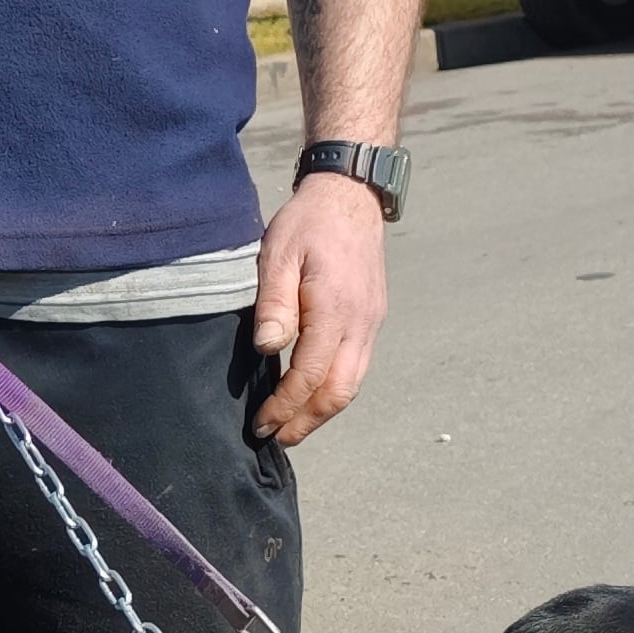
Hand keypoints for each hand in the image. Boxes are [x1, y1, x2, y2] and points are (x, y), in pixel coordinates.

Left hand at [249, 170, 388, 446]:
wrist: (349, 194)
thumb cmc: (308, 222)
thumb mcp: (278, 255)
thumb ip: (273, 304)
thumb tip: (267, 349)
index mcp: (335, 309)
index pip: (310, 375)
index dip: (284, 406)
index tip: (261, 423)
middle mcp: (361, 322)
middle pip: (338, 392)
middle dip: (307, 421)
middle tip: (277, 438)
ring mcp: (371, 321)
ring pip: (352, 384)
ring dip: (322, 411)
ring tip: (292, 426)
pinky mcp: (373, 318)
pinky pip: (357, 366)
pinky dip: (334, 389)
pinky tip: (312, 394)